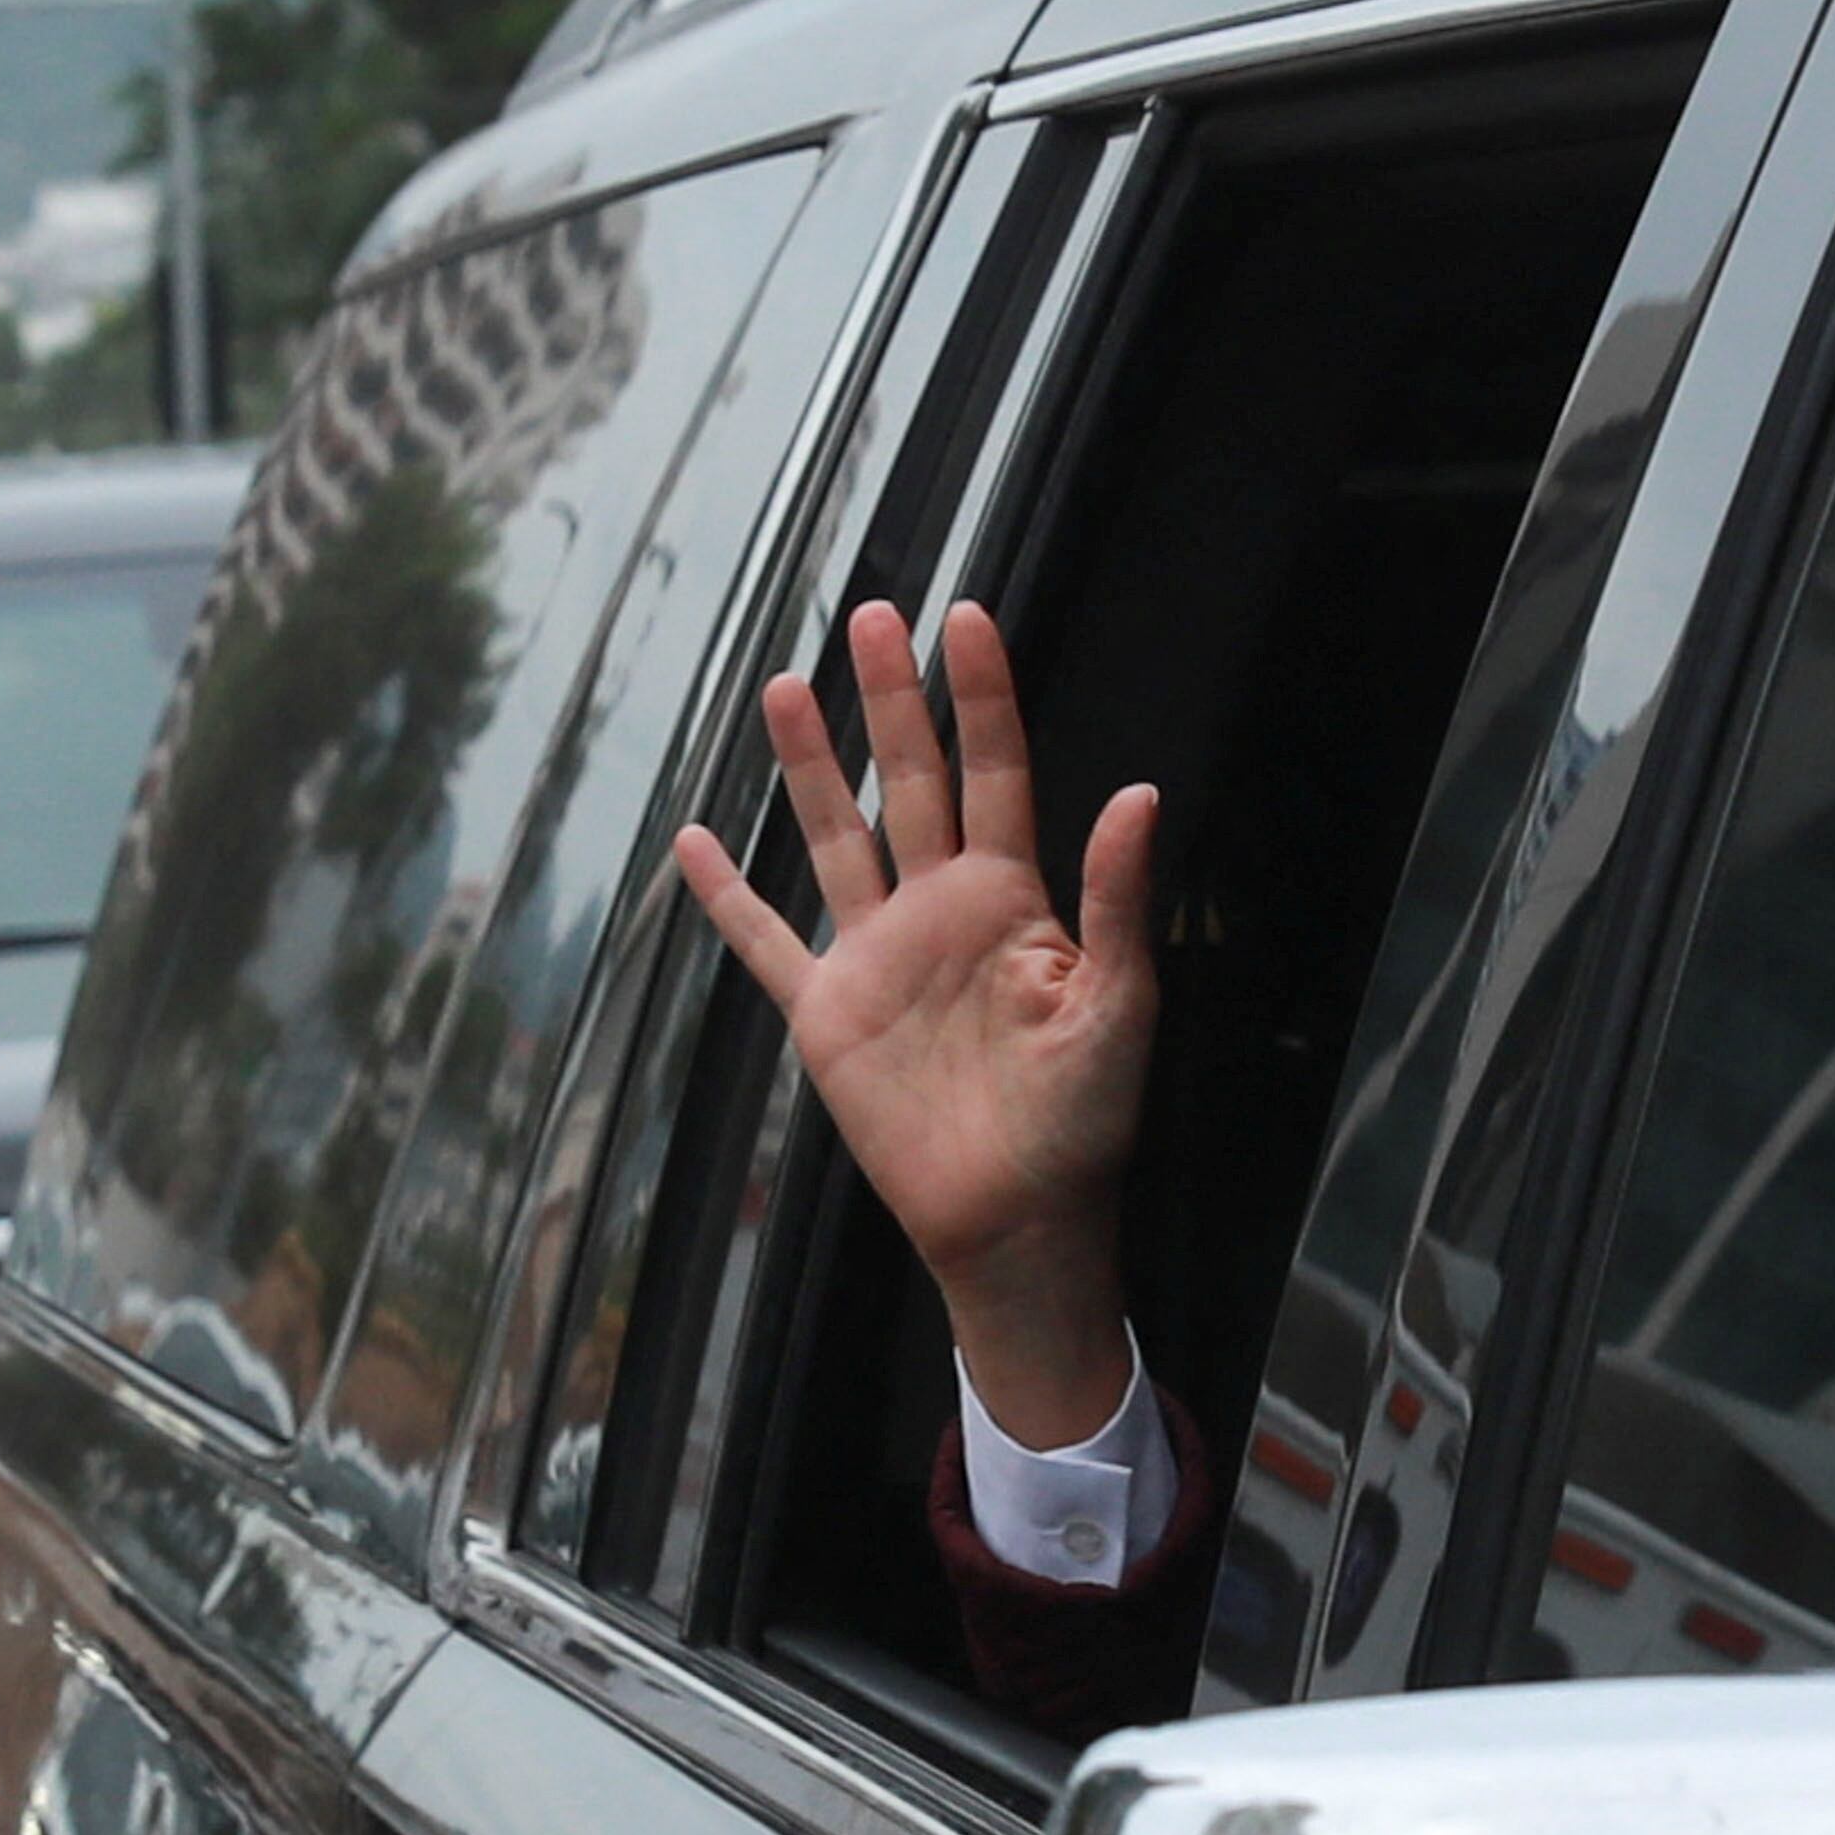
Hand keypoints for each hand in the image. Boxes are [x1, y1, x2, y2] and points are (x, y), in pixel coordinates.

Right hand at [672, 600, 1158, 1449]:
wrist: (1014, 1220)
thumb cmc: (1084, 1123)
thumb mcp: (1121, 1007)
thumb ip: (1118, 900)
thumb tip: (1140, 792)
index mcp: (1013, 899)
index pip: (996, 771)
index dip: (981, 696)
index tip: (964, 618)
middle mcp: (940, 910)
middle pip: (910, 780)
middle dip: (888, 698)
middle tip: (868, 614)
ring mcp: (878, 957)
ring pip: (835, 838)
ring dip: (809, 766)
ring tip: (780, 687)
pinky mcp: (828, 1014)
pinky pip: (768, 944)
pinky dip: (727, 900)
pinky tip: (695, 844)